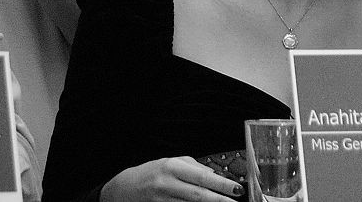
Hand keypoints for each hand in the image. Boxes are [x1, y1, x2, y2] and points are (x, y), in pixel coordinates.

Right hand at [100, 156, 243, 201]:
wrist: (124, 188)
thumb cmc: (152, 172)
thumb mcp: (172, 162)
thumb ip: (194, 167)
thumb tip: (215, 175)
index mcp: (172, 167)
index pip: (202, 177)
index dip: (221, 184)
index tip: (236, 188)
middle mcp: (166, 183)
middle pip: (198, 195)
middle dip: (219, 200)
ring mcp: (162, 200)